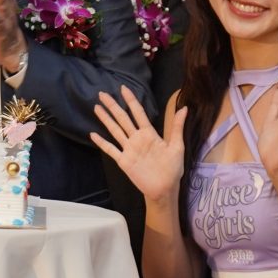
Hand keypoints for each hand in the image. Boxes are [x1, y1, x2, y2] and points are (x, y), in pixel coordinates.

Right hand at [92, 87, 186, 203]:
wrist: (165, 189)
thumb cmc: (173, 168)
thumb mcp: (177, 146)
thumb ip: (177, 127)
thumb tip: (185, 108)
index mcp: (149, 134)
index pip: (138, 113)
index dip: (131, 100)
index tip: (123, 88)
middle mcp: (137, 139)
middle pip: (122, 118)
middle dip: (113, 106)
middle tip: (102, 93)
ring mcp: (129, 149)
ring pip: (115, 130)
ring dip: (106, 119)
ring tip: (97, 107)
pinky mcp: (123, 161)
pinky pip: (110, 149)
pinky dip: (101, 142)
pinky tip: (93, 134)